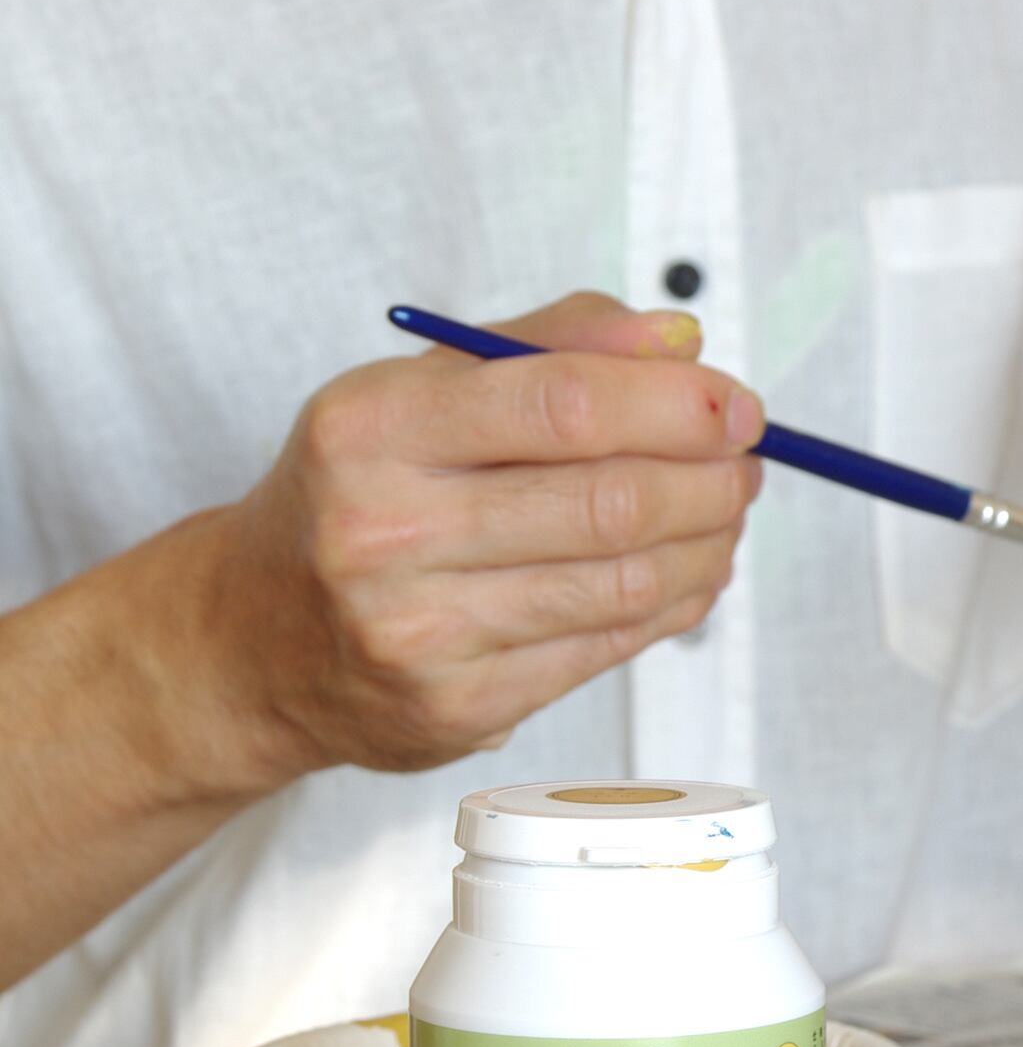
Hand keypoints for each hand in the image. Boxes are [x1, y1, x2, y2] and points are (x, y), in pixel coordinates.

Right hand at [178, 292, 762, 785]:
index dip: (676, 405)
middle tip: (745, 463)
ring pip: (621, 582)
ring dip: (705, 544)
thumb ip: (550, 347)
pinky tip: (690, 573)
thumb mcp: (416, 393)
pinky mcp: (461, 707)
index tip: (735, 405)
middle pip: (608, 502)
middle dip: (708, 478)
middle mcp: (386, 533)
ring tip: (725, 513)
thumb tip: (680, 340)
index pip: (563, 404)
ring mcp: (421, 632)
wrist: (254, 641)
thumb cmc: (354, 499)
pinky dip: (673, 605)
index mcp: (371, 429)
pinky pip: (605, 647)